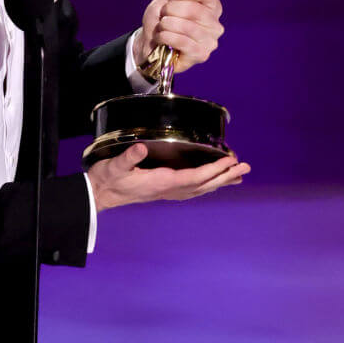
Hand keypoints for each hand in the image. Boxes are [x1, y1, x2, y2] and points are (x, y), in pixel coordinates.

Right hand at [86, 142, 249, 211]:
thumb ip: (128, 157)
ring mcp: (166, 192)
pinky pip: (192, 189)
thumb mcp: (114, 166)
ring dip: (220, 181)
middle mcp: (167, 189)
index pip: (194, 177)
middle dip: (225, 176)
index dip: (213, 170)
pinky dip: (207, 184)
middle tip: (245, 168)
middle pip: (203, 185)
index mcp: (160, 182)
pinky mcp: (163, 190)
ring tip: (237, 176)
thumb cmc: (106, 179)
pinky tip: (211, 182)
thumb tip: (141, 148)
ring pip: (200, 188)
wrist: (99, 194)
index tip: (229, 162)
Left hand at [133, 0, 223, 74]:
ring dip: (166, 24)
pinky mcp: (201, 55)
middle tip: (164, 15)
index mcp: (211, 7)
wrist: (148, 43)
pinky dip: (166, 37)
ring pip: (187, 26)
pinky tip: (161, 38)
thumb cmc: (161, 20)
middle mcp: (215, 24)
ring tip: (162, 27)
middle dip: (171, 10)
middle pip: (195, 10)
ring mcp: (210, 41)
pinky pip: (183, 41)